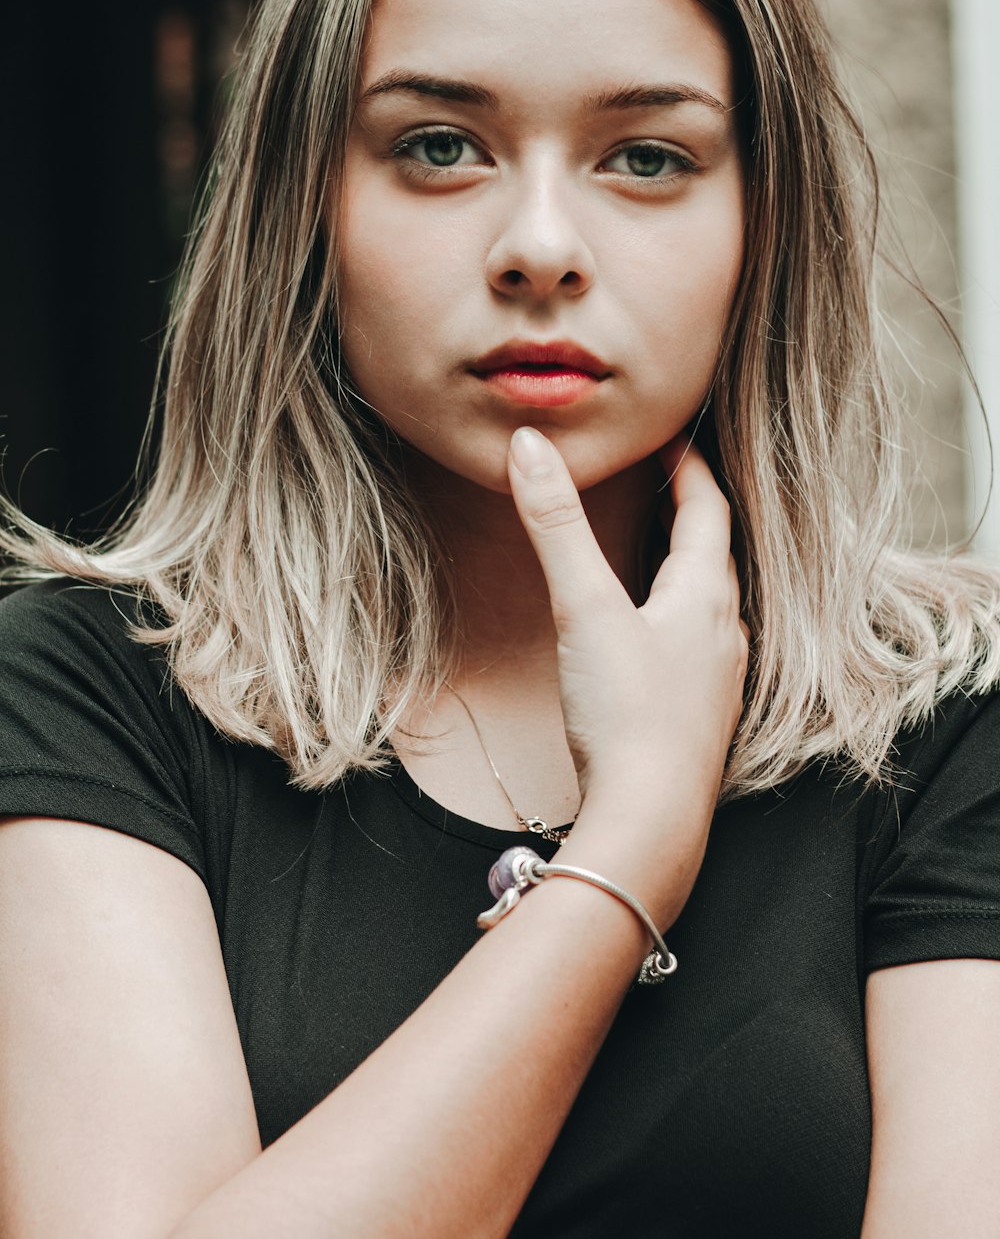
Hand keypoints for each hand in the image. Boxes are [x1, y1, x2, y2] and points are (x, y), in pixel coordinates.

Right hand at [507, 428, 747, 832]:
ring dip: (687, 563)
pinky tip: (653, 635)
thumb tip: (531, 446)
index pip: (707, 508)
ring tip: (658, 545)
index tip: (667, 434)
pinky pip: (699, 643)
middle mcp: (724, 632)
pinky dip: (678, 613)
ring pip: (710, 601)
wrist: (653, 823)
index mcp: (704, 596)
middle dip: (690, 508)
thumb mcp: (584, 610)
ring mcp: (718, 678)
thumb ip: (556, 526)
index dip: (688, 465)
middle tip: (662, 476)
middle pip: (714, 552)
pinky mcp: (700, 717)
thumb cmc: (627, 715)